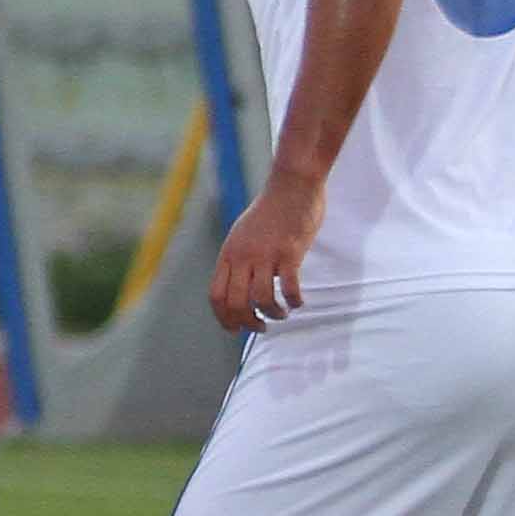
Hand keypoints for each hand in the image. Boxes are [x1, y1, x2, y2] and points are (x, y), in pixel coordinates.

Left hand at [212, 175, 321, 334]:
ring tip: (282, 314)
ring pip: (261, 298)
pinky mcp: (290, 251)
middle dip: (246, 322)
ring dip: (272, 313)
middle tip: (260, 327)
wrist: (291, 186)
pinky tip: (298, 302)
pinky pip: (289, 286)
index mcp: (229, 254)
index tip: (235, 329)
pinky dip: (294, 301)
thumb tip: (241, 285)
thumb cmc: (270, 211)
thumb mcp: (242, 235)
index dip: (223, 318)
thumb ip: (239, 259)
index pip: (216, 295)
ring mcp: (266, 254)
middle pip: (235, 302)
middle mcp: (243, 256)